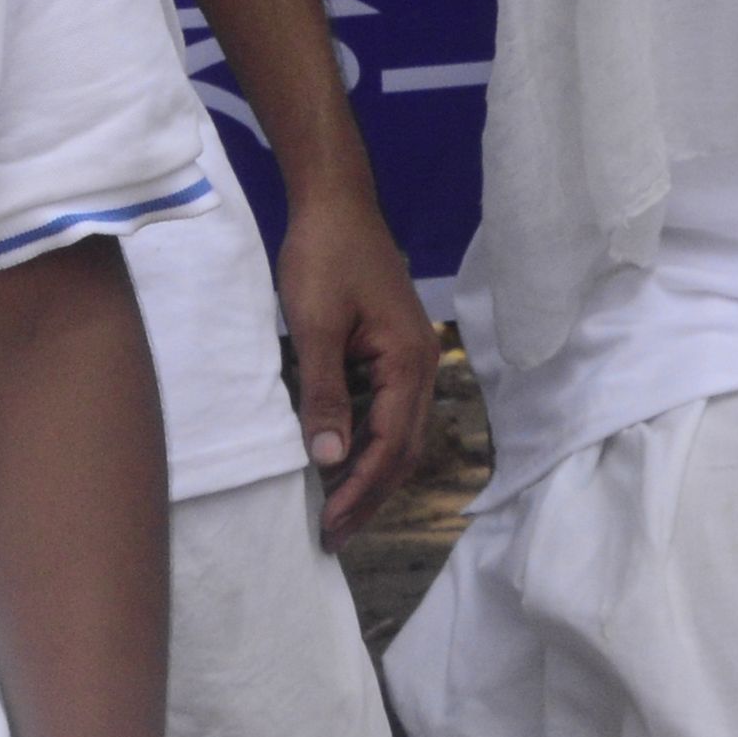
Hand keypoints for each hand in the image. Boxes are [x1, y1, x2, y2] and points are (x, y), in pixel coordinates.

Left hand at [277, 181, 437, 536]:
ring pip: (401, 433)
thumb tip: (326, 458)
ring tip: (339, 510)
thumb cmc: (324, 257)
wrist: (335, 202)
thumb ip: (324, 394)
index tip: (330, 524)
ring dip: (372, 473)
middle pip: (406, 448)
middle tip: (335, 534)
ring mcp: (411, 355)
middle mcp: (421, 363)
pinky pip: (390, 411)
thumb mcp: (315, 327)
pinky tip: (343, 458)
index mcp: (408, 360)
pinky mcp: (395, 349)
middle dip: (372, 494)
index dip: (361, 489)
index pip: (391, 445)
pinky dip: (370, 443)